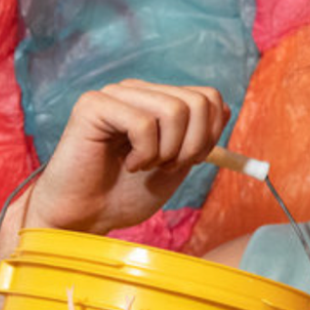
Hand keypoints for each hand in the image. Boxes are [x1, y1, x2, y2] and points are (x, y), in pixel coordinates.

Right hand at [25, 81, 230, 235]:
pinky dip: (144, 154)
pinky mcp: (94, 106)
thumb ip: (198, 137)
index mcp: (156, 100)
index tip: (188, 161)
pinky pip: (144, 124)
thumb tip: (224, 107)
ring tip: (144, 166)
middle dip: (192, 145)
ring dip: (167, 151)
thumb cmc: (124, 194)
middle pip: (197, 101)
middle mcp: (137, 91)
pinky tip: (127, 164)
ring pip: (175, 110)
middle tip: (165, 167)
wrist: (85, 218)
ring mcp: (115, 94)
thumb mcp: (175, 165)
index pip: (207, 97)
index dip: (209, 135)